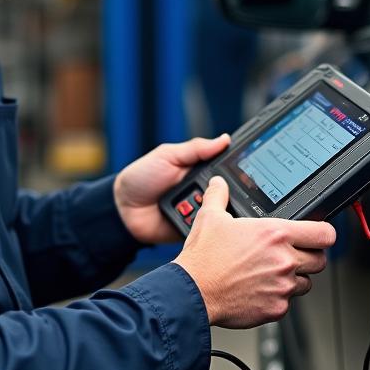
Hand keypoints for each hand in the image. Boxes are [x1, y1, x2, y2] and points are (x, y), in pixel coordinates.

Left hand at [113, 133, 229, 243]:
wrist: (123, 209)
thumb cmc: (141, 177)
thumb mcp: (167, 155)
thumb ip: (195, 148)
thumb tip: (224, 139)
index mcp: (201, 170)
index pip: (227, 169)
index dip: (237, 168)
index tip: (247, 166)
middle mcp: (205, 190)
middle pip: (229, 191)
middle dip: (226, 191)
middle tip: (219, 189)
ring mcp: (201, 210)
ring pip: (220, 211)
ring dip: (215, 208)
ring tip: (203, 204)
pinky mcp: (195, 229)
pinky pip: (208, 229)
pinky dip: (207, 226)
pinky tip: (204, 222)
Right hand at [176, 176, 335, 327]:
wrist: (193, 292)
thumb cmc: (203, 258)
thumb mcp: (210, 217)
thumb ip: (219, 195)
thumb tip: (219, 183)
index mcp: (275, 233)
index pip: (324, 233)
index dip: (323, 234)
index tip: (317, 235)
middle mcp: (284, 259)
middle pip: (320, 259)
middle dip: (309, 257)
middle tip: (292, 256)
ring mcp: (282, 286)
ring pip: (306, 283)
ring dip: (294, 279)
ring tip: (272, 274)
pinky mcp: (276, 308)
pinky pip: (288, 302)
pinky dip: (278, 297)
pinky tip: (260, 290)